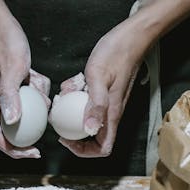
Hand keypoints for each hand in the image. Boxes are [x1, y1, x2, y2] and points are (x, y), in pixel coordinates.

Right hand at [0, 0, 50, 158]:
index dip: (14, 152)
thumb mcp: (11, 70)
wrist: (2, 25)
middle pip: (11, 131)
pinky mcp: (15, 86)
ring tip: (41, 91)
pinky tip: (38, 78)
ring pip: (25, 112)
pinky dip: (37, 89)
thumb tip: (12, 122)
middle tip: (44, 143)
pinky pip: (30, 96)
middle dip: (28, 137)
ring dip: (36, 104)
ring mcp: (6, 94)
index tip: (33, 153)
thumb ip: (10, 97)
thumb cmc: (5, 45)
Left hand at [58, 25, 143, 157]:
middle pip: (92, 137)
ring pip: (86, 118)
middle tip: (59, 118)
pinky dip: (76, 95)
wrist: (130, 39)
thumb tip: (89, 130)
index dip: (83, 151)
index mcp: (111, 115)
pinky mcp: (102, 93)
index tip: (67, 138)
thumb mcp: (99, 78)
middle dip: (73, 131)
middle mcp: (110, 113)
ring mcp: (107, 103)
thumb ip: (95, 104)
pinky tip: (73, 82)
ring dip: (72, 110)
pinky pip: (86, 102)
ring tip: (65, 95)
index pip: (102, 149)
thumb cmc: (116, 55)